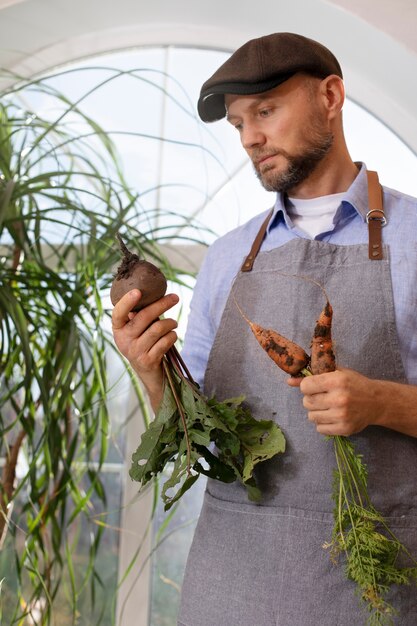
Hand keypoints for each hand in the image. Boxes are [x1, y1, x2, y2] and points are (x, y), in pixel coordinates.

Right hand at [111, 289, 178, 409]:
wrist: (147, 372)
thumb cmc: (143, 342)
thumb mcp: (137, 330)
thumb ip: (141, 315)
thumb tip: (155, 294)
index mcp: (118, 329)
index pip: (118, 313)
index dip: (127, 302)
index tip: (138, 291)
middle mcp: (124, 340)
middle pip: (144, 317)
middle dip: (162, 304)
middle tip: (175, 298)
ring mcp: (135, 352)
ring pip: (158, 328)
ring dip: (171, 323)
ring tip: (174, 323)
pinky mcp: (148, 360)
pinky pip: (166, 341)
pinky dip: (173, 335)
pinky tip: (172, 335)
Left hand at [287, 368, 377, 435]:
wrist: (377, 402)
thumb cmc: (354, 384)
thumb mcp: (336, 374)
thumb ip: (312, 376)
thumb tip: (289, 382)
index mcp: (336, 381)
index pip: (305, 386)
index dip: (308, 386)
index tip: (315, 387)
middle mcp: (339, 398)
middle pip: (306, 402)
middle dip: (311, 399)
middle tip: (322, 398)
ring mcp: (342, 415)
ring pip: (311, 416)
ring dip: (316, 412)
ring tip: (328, 407)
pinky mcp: (344, 429)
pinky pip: (320, 429)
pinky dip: (323, 423)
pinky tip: (332, 416)